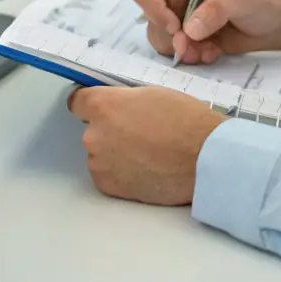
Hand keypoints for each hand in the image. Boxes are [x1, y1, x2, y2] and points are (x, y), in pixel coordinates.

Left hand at [68, 85, 223, 204]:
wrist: (202, 158)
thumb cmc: (184, 118)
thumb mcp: (152, 94)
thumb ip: (126, 101)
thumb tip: (118, 110)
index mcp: (103, 106)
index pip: (78, 102)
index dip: (91, 105)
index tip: (105, 109)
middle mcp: (93, 135)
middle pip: (93, 129)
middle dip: (110, 130)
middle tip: (139, 133)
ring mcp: (99, 163)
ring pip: (101, 153)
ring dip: (115, 152)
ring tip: (146, 154)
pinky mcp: (109, 187)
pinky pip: (109, 174)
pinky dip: (122, 172)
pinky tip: (145, 169)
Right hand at [132, 0, 280, 66]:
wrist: (277, 22)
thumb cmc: (261, 0)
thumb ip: (214, 11)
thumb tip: (189, 29)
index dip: (154, 11)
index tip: (175, 28)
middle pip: (152, 20)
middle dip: (172, 39)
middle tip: (191, 48)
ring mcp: (181, 16)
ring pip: (163, 40)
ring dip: (184, 50)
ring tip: (208, 50)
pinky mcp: (190, 36)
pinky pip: (178, 52)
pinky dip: (193, 56)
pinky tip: (213, 52)